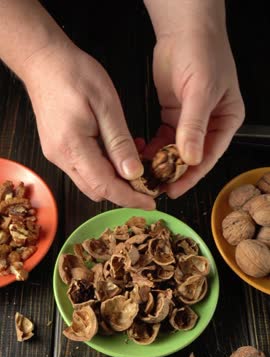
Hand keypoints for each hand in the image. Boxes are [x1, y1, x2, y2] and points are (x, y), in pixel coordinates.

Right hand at [23, 42, 154, 208]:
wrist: (43, 62)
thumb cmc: (74, 75)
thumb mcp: (106, 105)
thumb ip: (120, 142)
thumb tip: (134, 173)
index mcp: (73, 147)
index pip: (105, 186)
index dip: (130, 198)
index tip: (150, 203)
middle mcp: (62, 157)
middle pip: (97, 190)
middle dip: (124, 193)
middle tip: (149, 184)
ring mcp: (58, 155)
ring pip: (91, 183)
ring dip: (115, 181)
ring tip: (138, 168)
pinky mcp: (59, 150)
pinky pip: (85, 170)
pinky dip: (105, 170)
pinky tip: (119, 156)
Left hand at [149, 27, 244, 197]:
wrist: (183, 29)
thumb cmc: (202, 52)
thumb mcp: (201, 91)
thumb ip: (194, 126)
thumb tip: (190, 158)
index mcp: (226, 121)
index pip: (209, 155)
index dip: (192, 175)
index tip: (175, 189)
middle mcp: (209, 124)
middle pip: (192, 157)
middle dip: (174, 173)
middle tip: (156, 187)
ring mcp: (189, 121)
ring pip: (175, 151)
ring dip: (161, 164)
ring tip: (146, 176)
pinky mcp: (172, 116)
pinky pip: (162, 139)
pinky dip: (153, 148)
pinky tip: (142, 155)